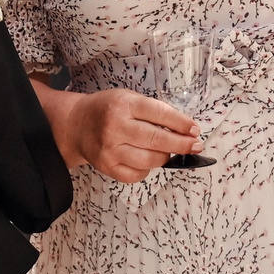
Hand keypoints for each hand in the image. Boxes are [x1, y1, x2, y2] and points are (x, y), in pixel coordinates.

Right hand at [64, 88, 197, 183]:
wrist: (77, 124)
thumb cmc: (107, 109)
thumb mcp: (129, 98)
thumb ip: (153, 111)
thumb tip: (184, 129)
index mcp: (124, 105)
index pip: (160, 114)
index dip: (181, 124)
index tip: (195, 130)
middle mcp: (115, 127)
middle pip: (157, 140)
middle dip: (182, 144)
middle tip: (195, 145)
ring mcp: (110, 149)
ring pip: (149, 160)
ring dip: (165, 158)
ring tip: (167, 152)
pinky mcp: (106, 166)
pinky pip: (136, 175)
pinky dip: (147, 170)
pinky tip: (145, 160)